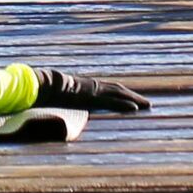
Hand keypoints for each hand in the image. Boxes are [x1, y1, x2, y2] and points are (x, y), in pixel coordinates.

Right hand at [33, 68, 151, 113]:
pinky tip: (135, 109)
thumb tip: (57, 105)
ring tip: (147, 106)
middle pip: (118, 89)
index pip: (108, 88)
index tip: (132, 99)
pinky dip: (124, 104)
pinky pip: (111, 101)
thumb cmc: (47, 89)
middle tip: (147, 103)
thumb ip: (62, 98)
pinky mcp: (93, 97)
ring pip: (119, 94)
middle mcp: (93, 86)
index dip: (121, 94)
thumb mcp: (57, 94)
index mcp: (87, 86)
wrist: (44, 83)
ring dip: (135, 99)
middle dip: (133, 96)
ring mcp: (94, 90)